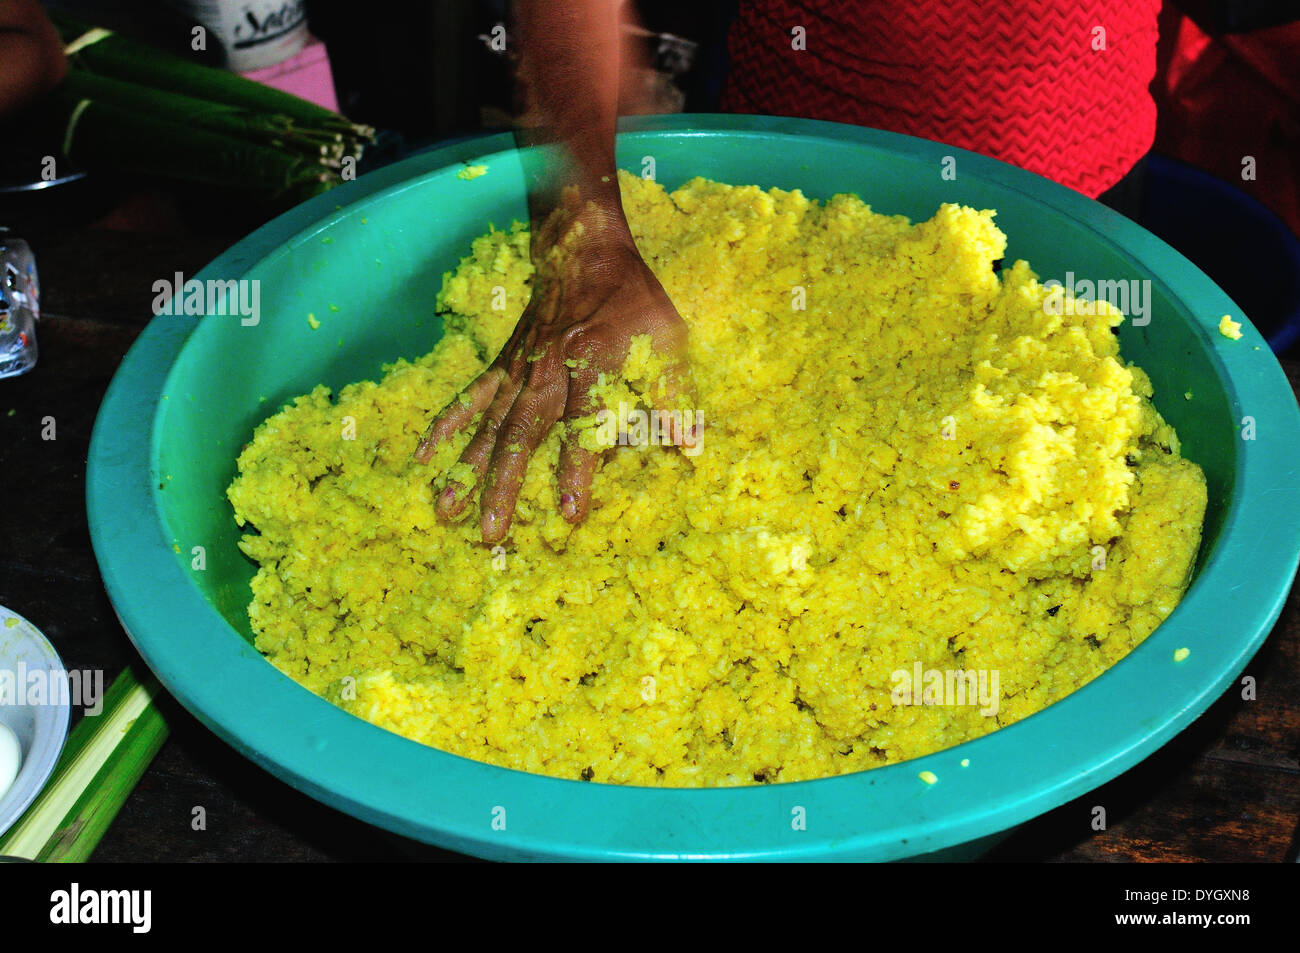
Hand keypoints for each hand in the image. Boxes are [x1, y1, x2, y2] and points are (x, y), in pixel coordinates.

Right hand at [415, 194, 690, 544]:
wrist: (583, 248)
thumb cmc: (632, 299)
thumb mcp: (666, 338)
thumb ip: (674, 395)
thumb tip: (691, 446)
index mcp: (592, 365)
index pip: (583, 427)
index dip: (576, 471)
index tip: (569, 513)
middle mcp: (548, 371)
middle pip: (523, 436)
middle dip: (505, 487)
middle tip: (492, 532)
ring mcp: (519, 369)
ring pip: (489, 426)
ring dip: (467, 470)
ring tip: (446, 510)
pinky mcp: (502, 364)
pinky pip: (470, 398)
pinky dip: (446, 427)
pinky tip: (424, 458)